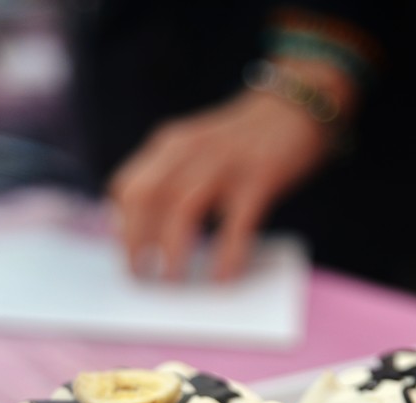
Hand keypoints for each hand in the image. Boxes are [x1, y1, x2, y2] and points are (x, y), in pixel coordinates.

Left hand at [108, 60, 354, 280]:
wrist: (295, 107)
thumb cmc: (242, 143)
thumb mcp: (196, 149)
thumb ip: (171, 178)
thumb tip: (148, 235)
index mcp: (170, 144)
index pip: (126, 186)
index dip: (120, 227)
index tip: (126, 258)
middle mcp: (191, 149)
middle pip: (146, 197)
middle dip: (136, 242)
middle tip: (141, 278)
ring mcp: (226, 161)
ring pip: (182, 208)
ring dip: (172, 250)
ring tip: (172, 282)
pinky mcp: (260, 176)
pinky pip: (236, 221)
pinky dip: (226, 253)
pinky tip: (223, 277)